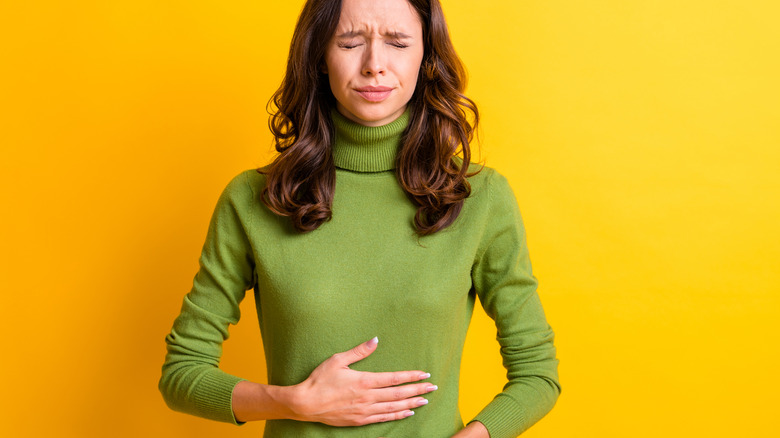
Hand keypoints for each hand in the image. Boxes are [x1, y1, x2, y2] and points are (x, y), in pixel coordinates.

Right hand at [288, 337, 436, 426]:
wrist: (306, 404)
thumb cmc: (320, 380)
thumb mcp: (338, 360)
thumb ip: (359, 351)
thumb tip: (375, 340)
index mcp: (364, 380)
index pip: (394, 378)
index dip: (411, 377)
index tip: (425, 375)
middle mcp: (368, 397)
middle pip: (399, 394)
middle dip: (417, 390)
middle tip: (433, 388)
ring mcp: (365, 410)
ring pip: (394, 408)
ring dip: (411, 404)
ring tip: (425, 401)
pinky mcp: (360, 420)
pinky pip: (384, 418)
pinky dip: (397, 416)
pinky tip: (407, 413)